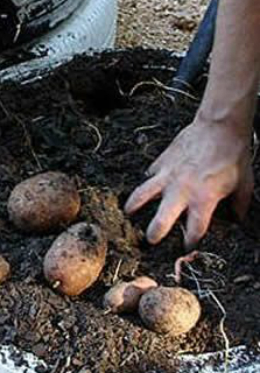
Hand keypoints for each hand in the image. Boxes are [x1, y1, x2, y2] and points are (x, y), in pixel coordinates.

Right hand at [124, 115, 253, 247]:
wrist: (219, 127)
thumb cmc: (233, 155)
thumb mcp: (244, 185)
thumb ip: (239, 206)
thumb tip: (237, 218)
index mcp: (203, 199)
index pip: (194, 230)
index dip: (190, 242)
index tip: (188, 246)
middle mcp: (181, 190)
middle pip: (161, 220)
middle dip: (154, 234)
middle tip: (151, 240)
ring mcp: (168, 174)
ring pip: (143, 195)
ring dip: (134, 206)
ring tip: (128, 214)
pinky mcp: (162, 160)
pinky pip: (150, 174)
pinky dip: (148, 181)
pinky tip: (147, 185)